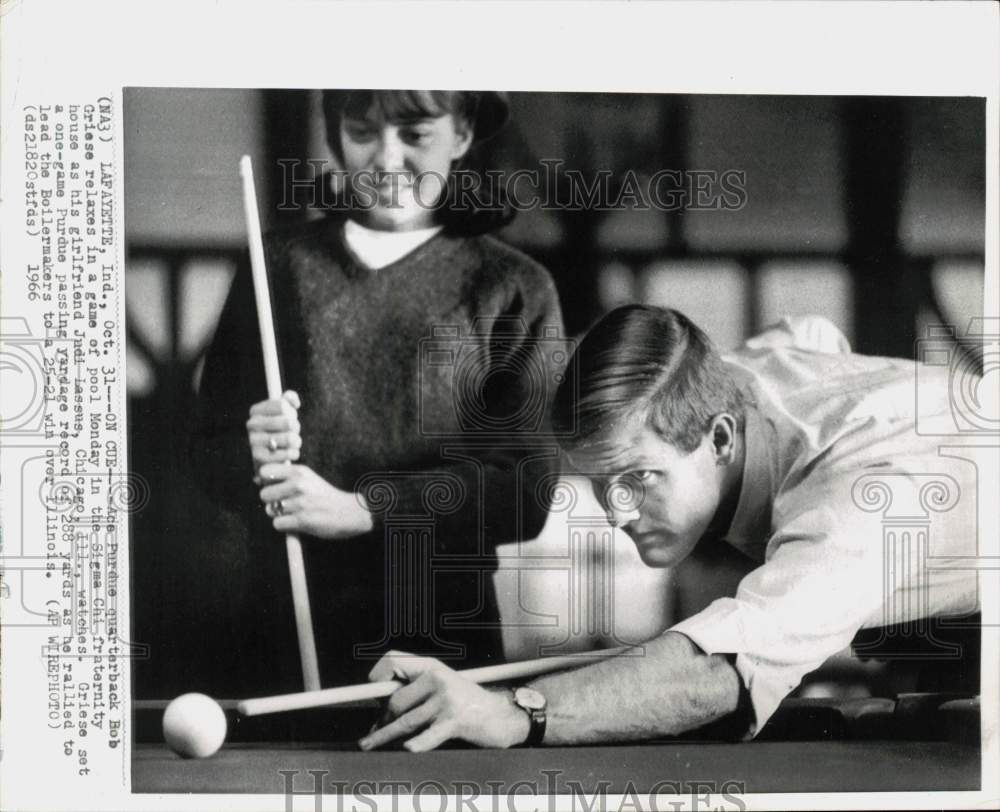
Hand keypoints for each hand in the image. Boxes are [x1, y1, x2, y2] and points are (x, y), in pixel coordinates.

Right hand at [246, 390, 301, 475]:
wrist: (269, 457)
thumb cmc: (279, 430)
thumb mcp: (283, 412)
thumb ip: (289, 399)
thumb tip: (294, 401)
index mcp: (256, 410)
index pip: (282, 405)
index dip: (291, 412)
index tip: (288, 417)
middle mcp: (251, 424)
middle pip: (288, 422)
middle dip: (296, 427)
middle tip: (293, 432)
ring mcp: (254, 441)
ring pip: (289, 438)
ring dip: (296, 441)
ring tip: (293, 443)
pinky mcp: (260, 458)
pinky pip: (287, 453)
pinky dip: (293, 453)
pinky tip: (291, 452)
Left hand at [257, 463, 373, 538]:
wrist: (350, 512)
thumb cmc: (325, 496)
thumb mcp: (309, 479)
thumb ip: (286, 477)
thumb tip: (257, 478)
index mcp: (299, 471)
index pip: (265, 470)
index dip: (265, 480)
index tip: (273, 486)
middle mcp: (299, 484)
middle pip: (264, 493)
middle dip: (271, 501)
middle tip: (284, 504)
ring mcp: (301, 502)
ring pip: (270, 510)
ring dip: (279, 514)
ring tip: (293, 513)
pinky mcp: (303, 520)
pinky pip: (277, 524)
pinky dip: (284, 526)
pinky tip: (295, 522)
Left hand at [358, 652, 528, 751]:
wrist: (502, 714)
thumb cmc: (467, 703)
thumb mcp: (443, 685)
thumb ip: (416, 688)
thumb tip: (380, 706)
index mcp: (432, 666)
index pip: (394, 661)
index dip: (377, 676)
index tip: (370, 692)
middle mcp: (438, 678)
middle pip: (395, 699)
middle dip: (382, 719)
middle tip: (375, 731)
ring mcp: (446, 699)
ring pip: (405, 721)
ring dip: (384, 736)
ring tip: (371, 743)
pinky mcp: (455, 721)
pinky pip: (426, 736)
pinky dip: (415, 745)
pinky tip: (407, 749)